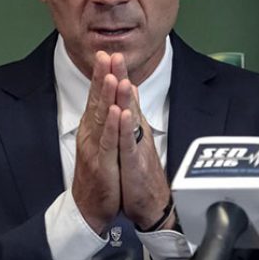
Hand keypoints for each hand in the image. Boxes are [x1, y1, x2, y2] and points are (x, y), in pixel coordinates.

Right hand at [71, 52, 121, 234]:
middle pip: (97, 100)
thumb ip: (108, 119)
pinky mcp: (103, 164)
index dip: (102, 75)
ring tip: (113, 76)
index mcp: (92, 128)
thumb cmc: (99, 176)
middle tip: (107, 55)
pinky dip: (112, 126)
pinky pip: (108, 142)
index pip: (97, 96)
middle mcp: (90, 134)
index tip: (107, 54)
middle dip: (103, 77)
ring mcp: (95, 148)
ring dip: (108, 96)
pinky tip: (116, 111)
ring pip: (102, 117)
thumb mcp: (103, 143)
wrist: (89, 209)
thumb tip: (116, 95)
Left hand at [113, 68, 173, 230]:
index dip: (116, 75)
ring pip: (129, 118)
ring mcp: (136, 146)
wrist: (150, 205)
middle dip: (120, 77)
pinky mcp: (136, 163)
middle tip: (114, 55)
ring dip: (124, 97)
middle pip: (127, 101)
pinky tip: (122, 113)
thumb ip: (134, 112)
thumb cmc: (140, 172)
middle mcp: (136, 132)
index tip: (108, 54)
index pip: (123, 97)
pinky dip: (125, 128)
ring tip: (118, 77)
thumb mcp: (135, 138)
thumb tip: (132, 89)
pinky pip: (129, 143)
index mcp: (132, 126)